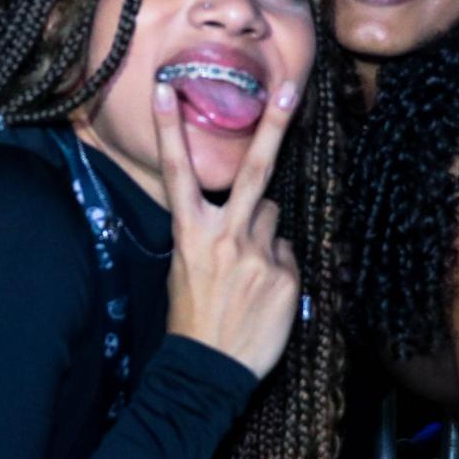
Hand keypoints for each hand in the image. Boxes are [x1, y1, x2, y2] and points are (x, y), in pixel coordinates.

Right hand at [152, 77, 300, 379]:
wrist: (209, 370)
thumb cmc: (193, 318)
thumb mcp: (185, 268)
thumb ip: (212, 232)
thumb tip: (246, 214)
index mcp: (190, 233)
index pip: (178, 172)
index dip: (170, 129)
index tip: (167, 89)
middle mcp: (226, 236)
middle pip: (254, 170)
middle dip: (275, 125)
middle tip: (292, 88)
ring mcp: (259, 255)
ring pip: (272, 214)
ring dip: (264, 230)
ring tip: (247, 268)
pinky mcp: (286, 275)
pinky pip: (287, 252)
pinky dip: (278, 265)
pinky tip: (262, 291)